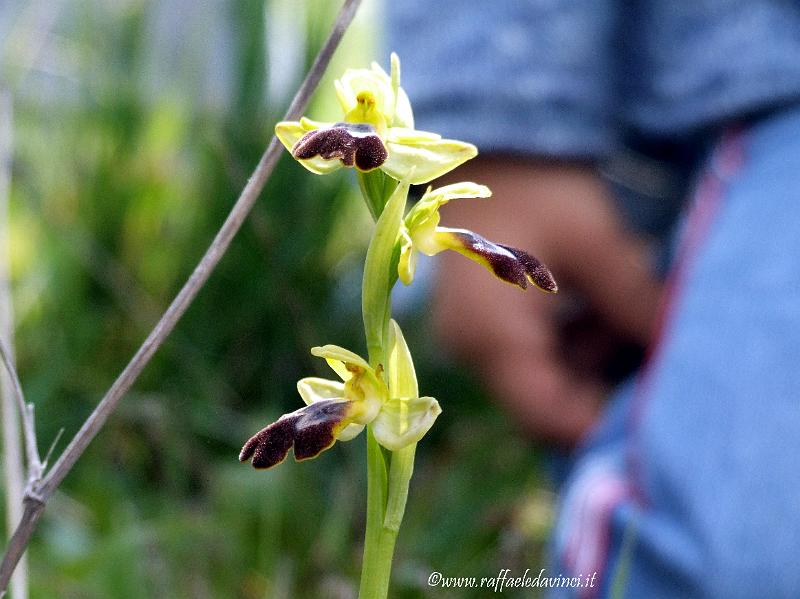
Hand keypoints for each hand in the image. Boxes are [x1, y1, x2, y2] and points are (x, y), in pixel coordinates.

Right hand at [431, 157, 662, 446]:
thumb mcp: (596, 243)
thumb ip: (635, 304)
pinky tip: (594, 307)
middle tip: (646, 353)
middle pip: (543, 404)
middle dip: (601, 387)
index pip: (546, 416)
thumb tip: (677, 349)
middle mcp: (472, 349)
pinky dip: (568, 345)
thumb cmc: (539, 189)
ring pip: (540, 382)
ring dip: (589, 362)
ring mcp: (473, 340)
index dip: (599, 424)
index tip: (651, 408)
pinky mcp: (481, 328)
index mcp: (492, 333)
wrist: (491, 153)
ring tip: (621, 312)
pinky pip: (530, 359)